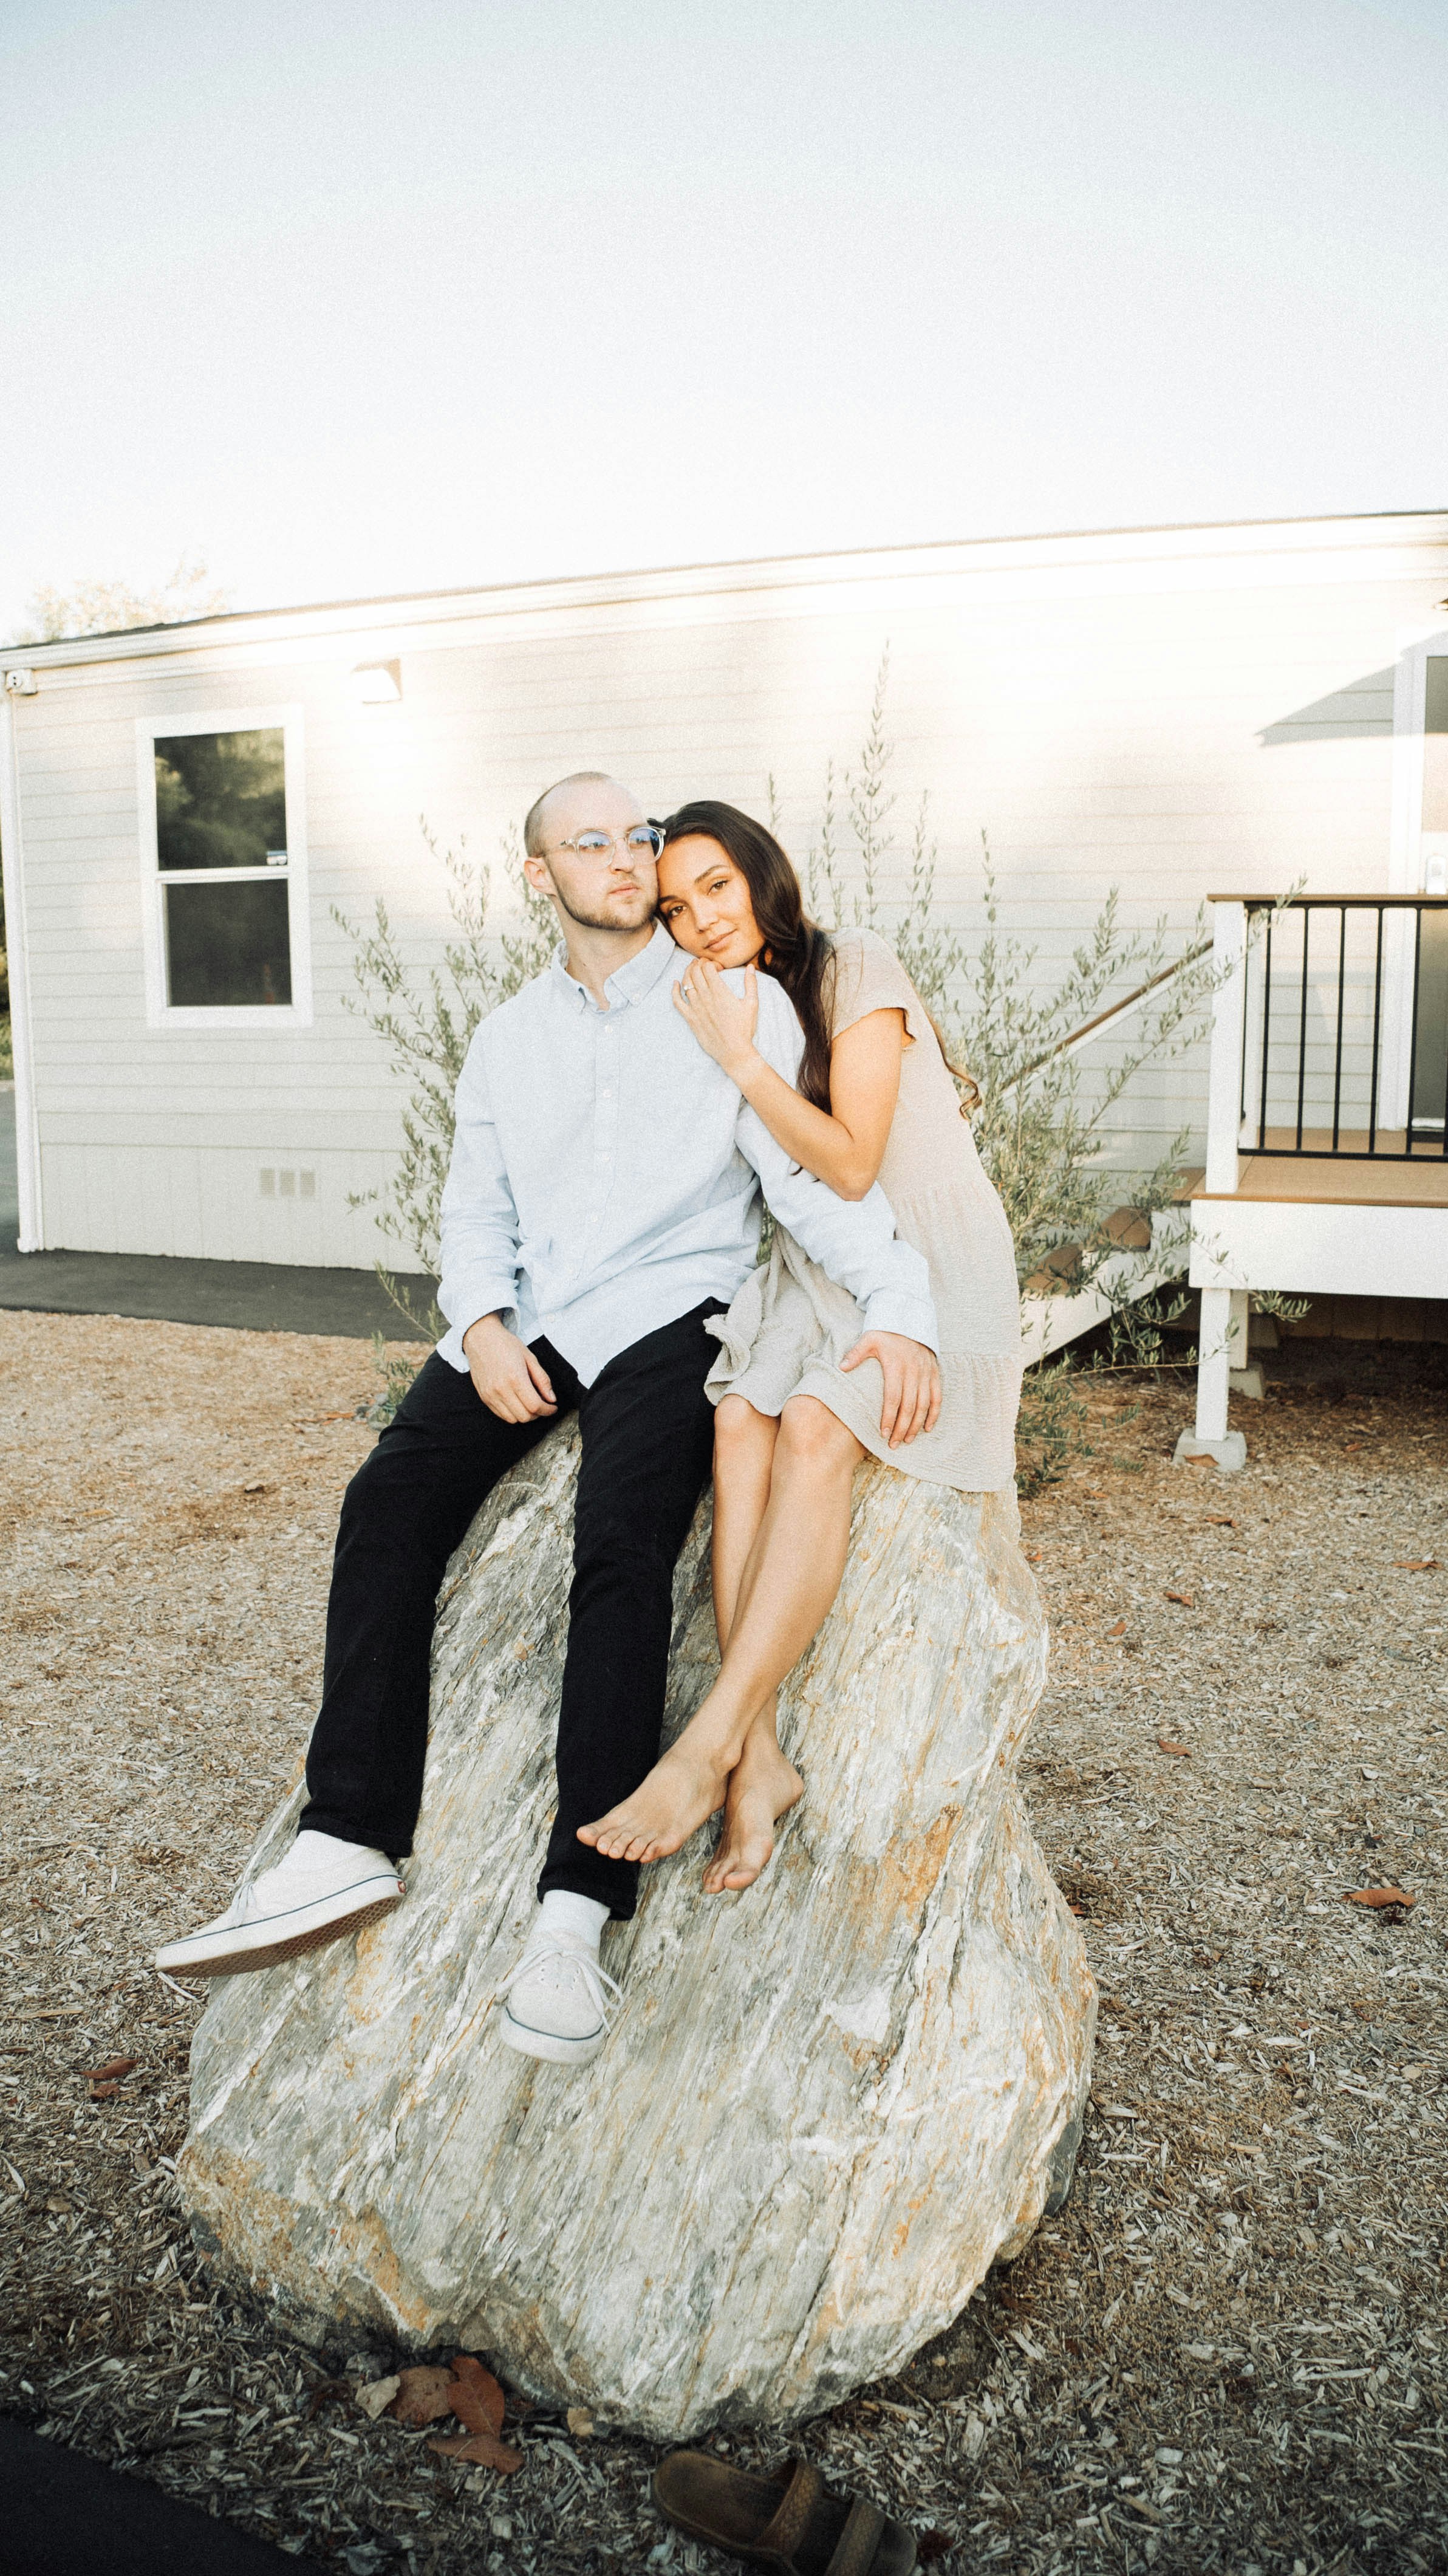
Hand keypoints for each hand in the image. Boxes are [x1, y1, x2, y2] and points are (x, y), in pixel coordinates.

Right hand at [461, 1314, 556, 1423]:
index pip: (535, 1406)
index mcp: (515, 1378)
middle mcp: (501, 1389)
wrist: (481, 1338)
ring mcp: (490, 1395)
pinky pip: (501, 1415)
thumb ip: (542, 1380)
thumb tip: (551, 1398)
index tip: (552, 1407)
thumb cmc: (505, 1344)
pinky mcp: (484, 1397)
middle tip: (543, 1405)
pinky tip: (517, 1403)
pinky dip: (512, 1413)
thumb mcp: (530, 1357)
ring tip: (530, 1404)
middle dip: (538, 1414)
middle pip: (525, 1416)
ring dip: (525, 1415)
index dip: (548, 1410)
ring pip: (513, 1419)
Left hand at [672, 957, 758, 1078]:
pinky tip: (675, 984)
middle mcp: (705, 997)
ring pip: (686, 983)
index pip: (707, 967)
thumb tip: (751, 967)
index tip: (717, 967)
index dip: (710, 963)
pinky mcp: (690, 1018)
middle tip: (703, 964)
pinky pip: (677, 1001)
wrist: (734, 1051)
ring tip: (692, 969)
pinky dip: (674, 990)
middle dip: (698, 964)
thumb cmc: (744, 1029)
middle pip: (695, 972)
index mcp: (720, 991)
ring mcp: (695, 1008)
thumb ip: (751, 983)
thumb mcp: (752, 1003)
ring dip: (688, 972)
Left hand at [840, 1331, 941, 1447]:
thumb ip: (856, 1354)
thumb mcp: (869, 1338)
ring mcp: (926, 1374)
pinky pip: (937, 1397)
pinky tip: (928, 1428)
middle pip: (909, 1406)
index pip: (893, 1398)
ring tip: (907, 1440)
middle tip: (893, 1444)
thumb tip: (841, 1367)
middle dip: (901, 1428)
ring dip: (917, 1425)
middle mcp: (914, 1372)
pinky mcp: (935, 1374)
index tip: (882, 1433)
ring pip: (924, 1405)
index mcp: (896, 1366)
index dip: (888, 1417)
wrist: (910, 1318)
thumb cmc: (886, 1332)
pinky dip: (934, 1414)